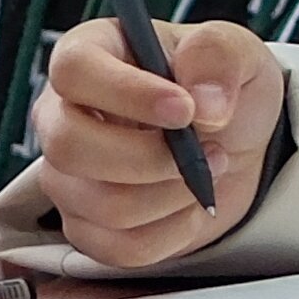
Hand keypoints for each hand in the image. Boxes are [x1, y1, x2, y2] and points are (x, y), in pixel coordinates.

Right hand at [30, 13, 285, 266]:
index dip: (126, 93)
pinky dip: (172, 231)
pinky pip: (118, 247)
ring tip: (211, 169)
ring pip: (99, 204)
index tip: (185, 110)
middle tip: (209, 149)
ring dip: (172, 195)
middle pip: (68, 147)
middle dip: (150, 158)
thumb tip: (205, 102)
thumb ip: (219, 57)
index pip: (73, 71)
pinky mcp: (86, 227)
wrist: (234, 141)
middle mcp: (62, 115)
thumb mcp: (236, 51)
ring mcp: (67, 176)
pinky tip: (192, 203)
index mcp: (90, 54)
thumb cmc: (219, 86)